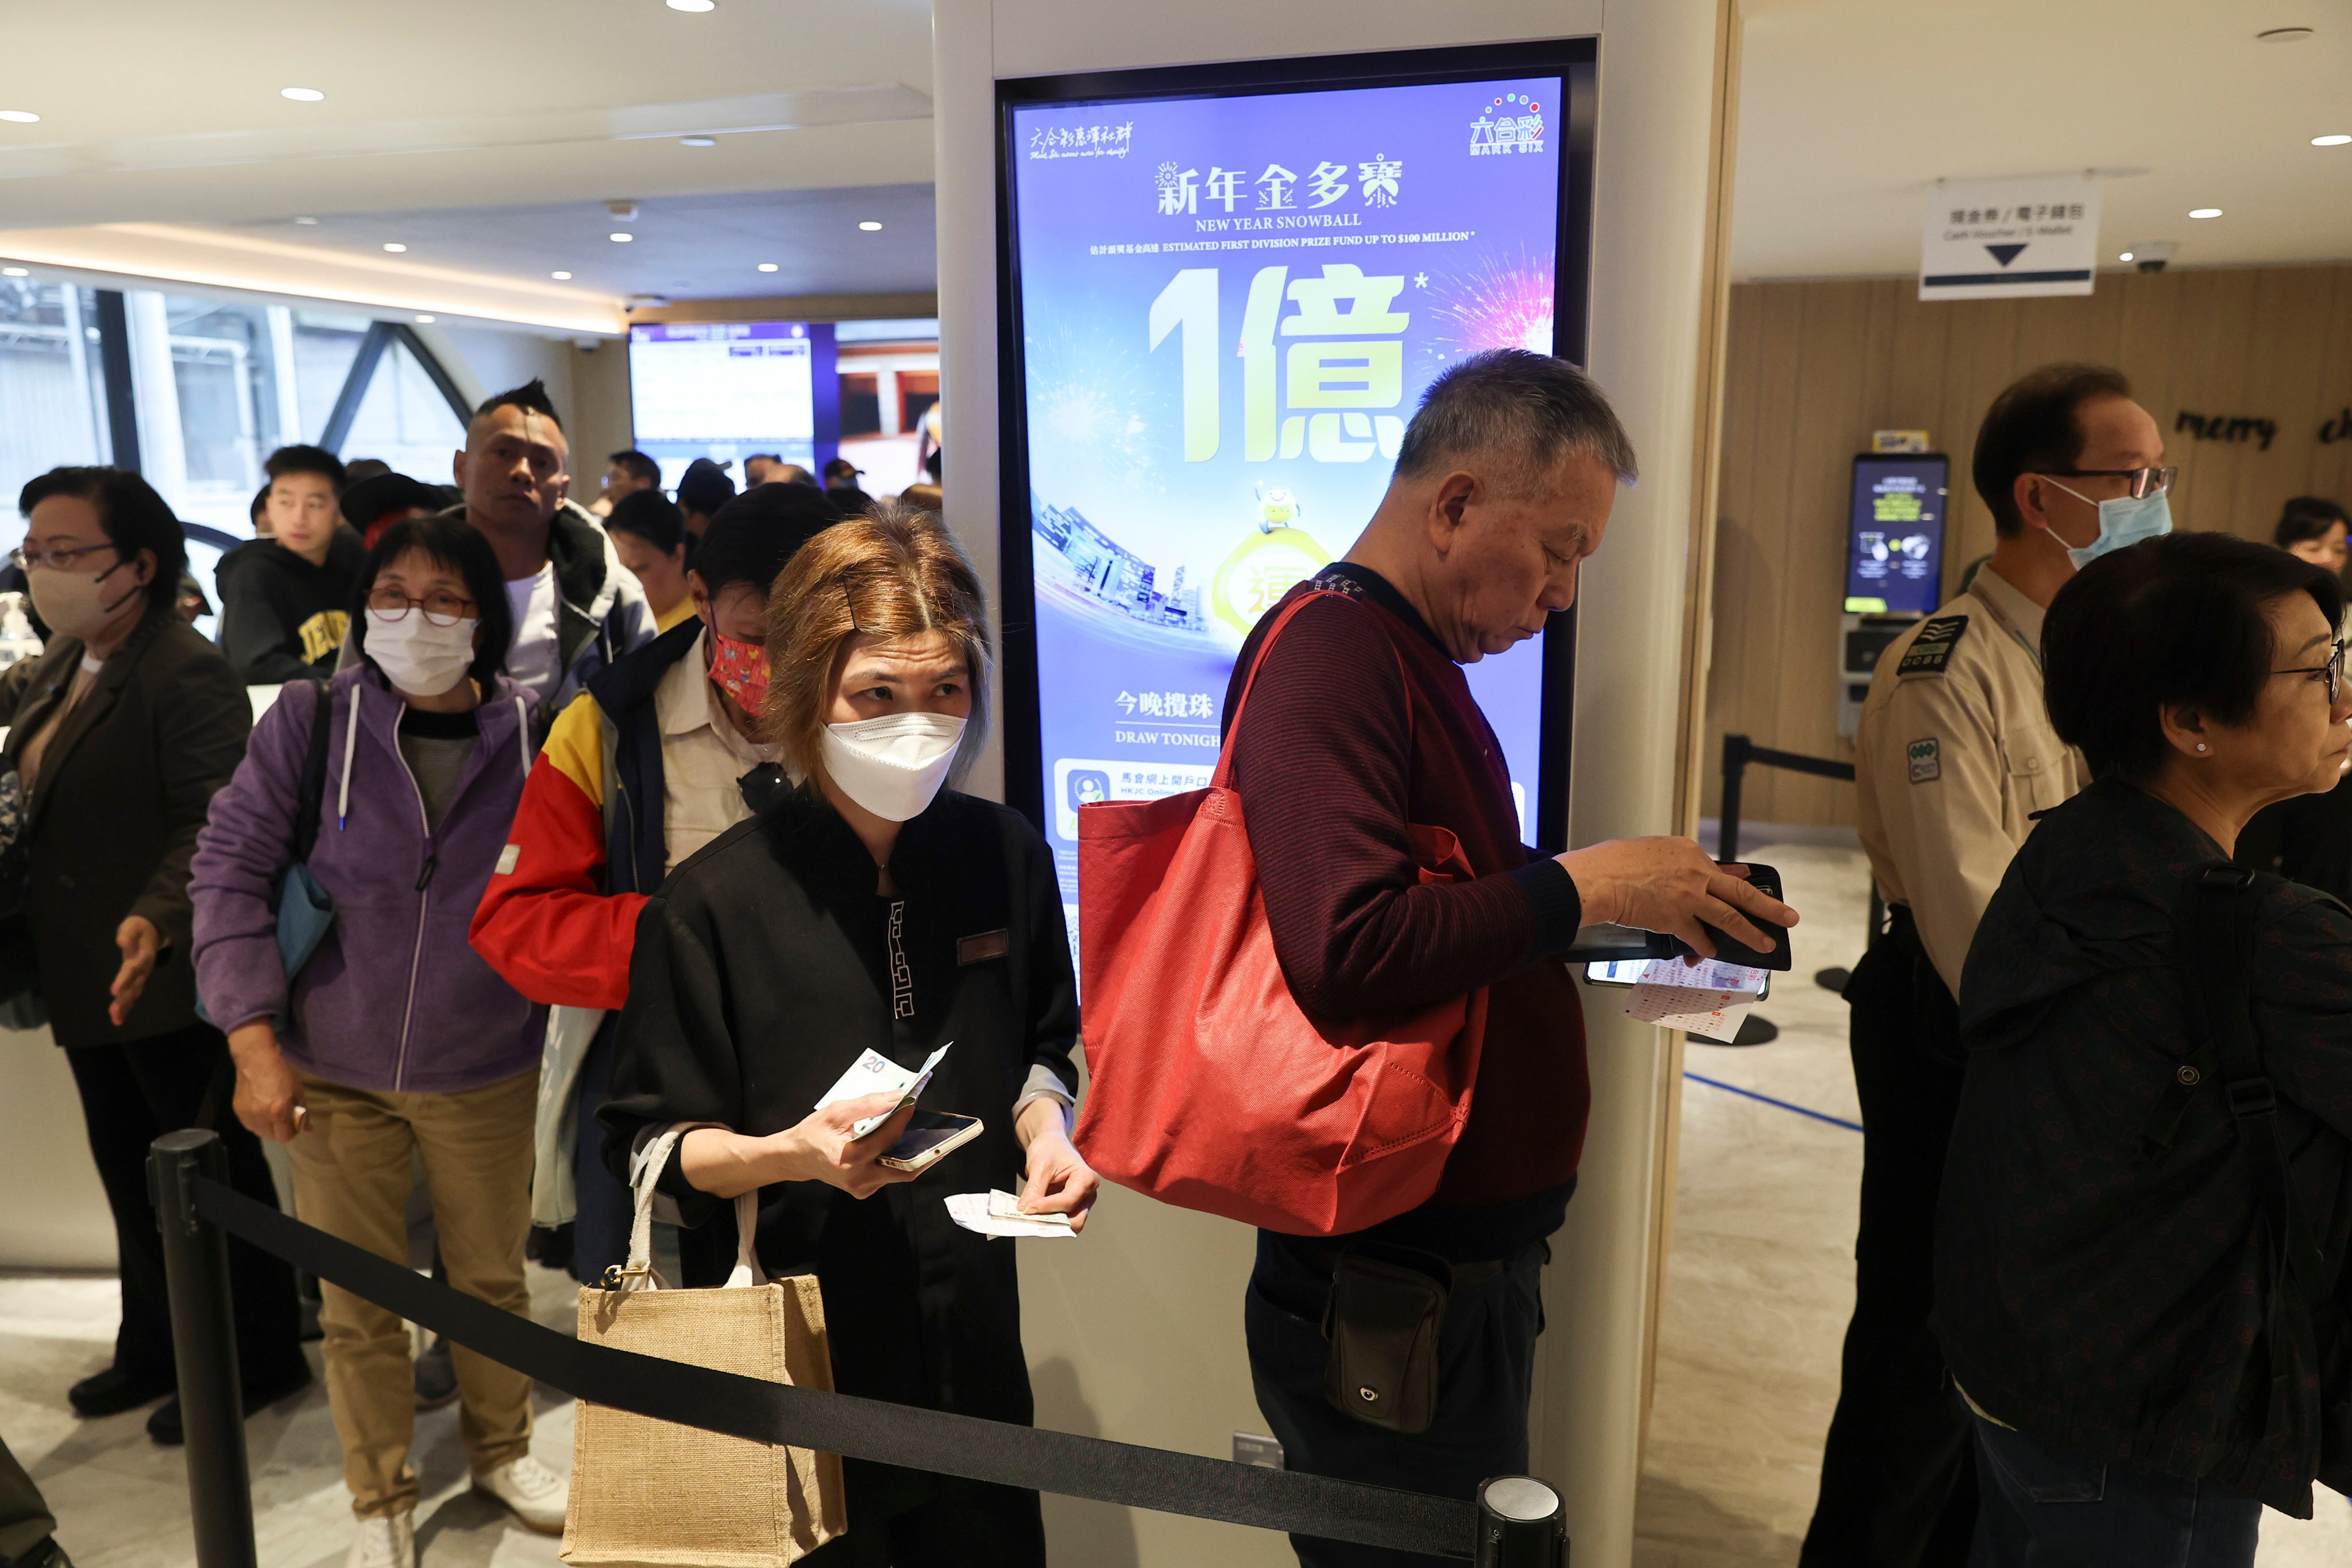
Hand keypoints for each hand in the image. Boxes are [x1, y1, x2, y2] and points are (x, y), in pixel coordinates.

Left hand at [108, 916, 160, 1026]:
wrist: (150, 930)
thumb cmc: (138, 928)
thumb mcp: (133, 926)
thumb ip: (128, 934)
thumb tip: (122, 943)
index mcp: (143, 955)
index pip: (133, 969)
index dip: (124, 980)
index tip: (114, 991)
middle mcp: (144, 968)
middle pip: (135, 986)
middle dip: (124, 999)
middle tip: (113, 1012)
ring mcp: (142, 975)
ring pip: (134, 993)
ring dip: (125, 1006)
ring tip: (115, 1019)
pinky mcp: (138, 979)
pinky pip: (133, 994)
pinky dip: (126, 1006)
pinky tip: (117, 1018)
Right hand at [227, 1021, 305, 1143]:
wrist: (256, 1059)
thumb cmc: (281, 1073)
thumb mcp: (298, 1092)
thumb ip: (303, 1113)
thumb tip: (309, 1131)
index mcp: (278, 1111)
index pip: (285, 1137)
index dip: (292, 1132)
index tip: (294, 1124)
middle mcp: (261, 1116)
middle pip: (272, 1137)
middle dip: (281, 1131)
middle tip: (284, 1118)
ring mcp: (247, 1114)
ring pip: (260, 1133)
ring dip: (268, 1128)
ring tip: (272, 1114)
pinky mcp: (237, 1110)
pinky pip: (249, 1125)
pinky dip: (257, 1122)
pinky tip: (261, 1110)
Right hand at [772, 1091, 921, 1199]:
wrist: (796, 1157)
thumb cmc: (814, 1132)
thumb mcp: (837, 1112)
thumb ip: (869, 1104)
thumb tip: (898, 1097)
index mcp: (850, 1159)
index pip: (887, 1138)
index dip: (904, 1118)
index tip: (914, 1101)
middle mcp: (859, 1179)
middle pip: (905, 1168)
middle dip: (927, 1151)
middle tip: (943, 1134)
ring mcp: (863, 1189)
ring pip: (900, 1172)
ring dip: (915, 1154)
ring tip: (927, 1135)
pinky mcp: (865, 1190)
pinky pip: (890, 1174)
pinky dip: (900, 1159)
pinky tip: (906, 1144)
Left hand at [1014, 1100, 1098, 1232]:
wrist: (1050, 1143)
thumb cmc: (1050, 1148)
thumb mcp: (1040, 1165)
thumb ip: (1034, 1189)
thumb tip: (1024, 1211)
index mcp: (1087, 1178)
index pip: (1068, 1201)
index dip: (1046, 1207)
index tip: (1026, 1209)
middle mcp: (1088, 1194)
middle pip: (1074, 1219)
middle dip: (1052, 1222)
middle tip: (1030, 1219)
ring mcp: (1081, 1202)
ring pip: (1067, 1223)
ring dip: (1049, 1223)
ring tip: (1030, 1218)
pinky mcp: (1070, 1208)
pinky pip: (1060, 1220)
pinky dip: (1047, 1220)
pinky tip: (1033, 1215)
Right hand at [1556, 837, 1798, 959]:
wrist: (1597, 879)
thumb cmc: (1613, 863)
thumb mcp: (1653, 851)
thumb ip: (1682, 861)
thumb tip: (1707, 870)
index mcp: (1688, 852)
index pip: (1720, 871)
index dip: (1737, 882)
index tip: (1751, 886)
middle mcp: (1695, 873)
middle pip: (1740, 893)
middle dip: (1769, 907)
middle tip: (1790, 918)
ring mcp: (1688, 897)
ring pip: (1729, 917)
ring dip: (1749, 933)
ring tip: (1765, 945)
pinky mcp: (1675, 919)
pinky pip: (1698, 937)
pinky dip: (1705, 947)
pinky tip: (1710, 953)